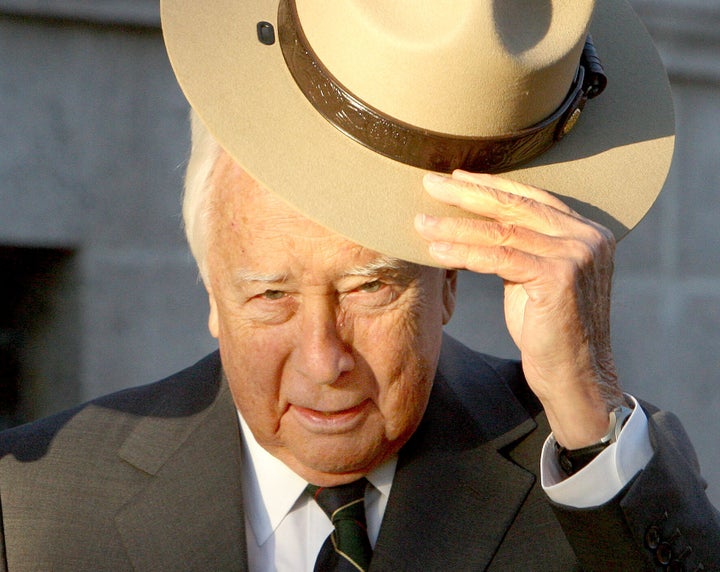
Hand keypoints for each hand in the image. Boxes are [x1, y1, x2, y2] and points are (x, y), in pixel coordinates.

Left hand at [415, 170, 624, 448]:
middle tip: (430, 182)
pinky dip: (464, 252)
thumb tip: (477, 226)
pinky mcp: (560, 277)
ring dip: (456, 225)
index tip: (456, 178)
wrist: (576, 378)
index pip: (531, 199)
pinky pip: (500, 258)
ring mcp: (577, 255)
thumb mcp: (534, 279)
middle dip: (468, 194)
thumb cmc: (549, 331)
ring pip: (502, 232)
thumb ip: (520, 249)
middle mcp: (586, 237)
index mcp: (585, 232)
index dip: (491, 187)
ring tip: (422, 221)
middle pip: (515, 207)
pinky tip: (436, 250)